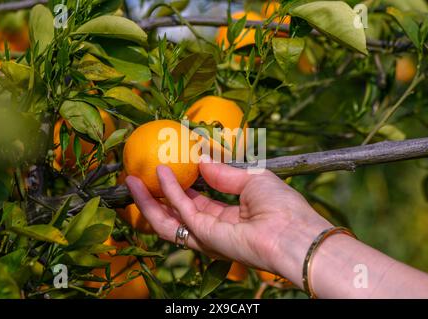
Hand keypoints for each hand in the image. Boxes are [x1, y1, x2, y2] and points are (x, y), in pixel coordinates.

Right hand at [126, 156, 331, 286]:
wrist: (296, 232)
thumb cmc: (282, 206)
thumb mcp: (252, 179)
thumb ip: (224, 172)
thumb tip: (202, 159)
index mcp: (228, 215)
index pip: (197, 202)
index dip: (180, 187)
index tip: (167, 168)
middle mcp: (214, 227)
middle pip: (175, 213)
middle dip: (154, 197)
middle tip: (137, 176)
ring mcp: (207, 235)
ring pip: (168, 220)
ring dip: (148, 200)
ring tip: (131, 179)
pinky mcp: (205, 236)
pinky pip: (180, 212)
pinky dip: (168, 192)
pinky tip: (160, 174)